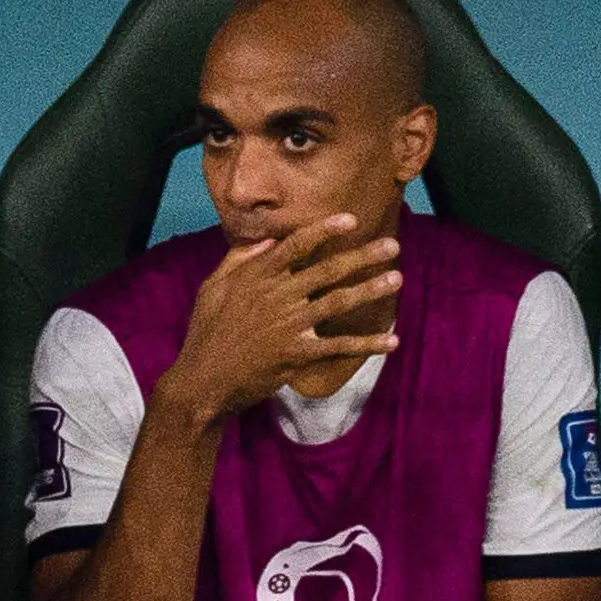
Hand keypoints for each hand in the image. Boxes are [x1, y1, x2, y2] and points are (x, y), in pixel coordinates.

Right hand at [156, 214, 400, 424]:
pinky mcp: (298, 354)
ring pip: (338, 302)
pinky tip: (391, 341)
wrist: (204, 380)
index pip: (295, 246)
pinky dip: (367, 345)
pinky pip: (338, 347)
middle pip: (326, 270)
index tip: (350, 220)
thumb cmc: (206, 332)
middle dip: (362, 256)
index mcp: (255, 277)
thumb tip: (268, 241)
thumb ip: (237, 260)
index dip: (324, 231)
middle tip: (392, 246)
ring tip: (396, 279)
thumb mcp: (211, 288)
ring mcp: (289, 325)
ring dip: (370, 290)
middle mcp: (276, 296)